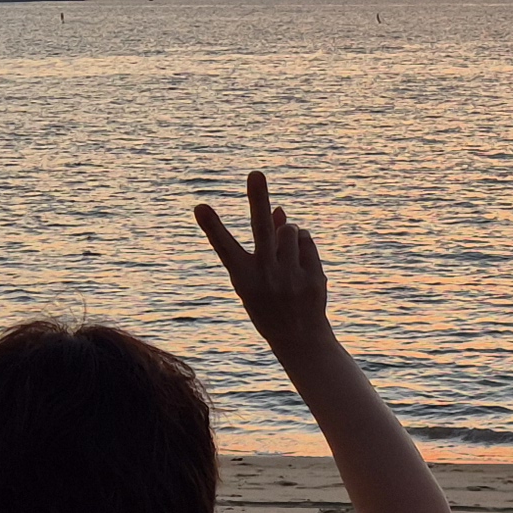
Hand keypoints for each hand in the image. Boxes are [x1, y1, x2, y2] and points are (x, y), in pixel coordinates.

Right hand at [194, 173, 331, 355]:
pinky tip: (299, 264)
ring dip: (288, 234)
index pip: (224, 246)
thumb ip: (266, 244)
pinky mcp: (312, 277)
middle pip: (262, 229)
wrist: (299, 338)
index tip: (199, 206)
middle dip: (258, 199)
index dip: (212, 226)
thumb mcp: (258, 278)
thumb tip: (279, 209)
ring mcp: (290, 276)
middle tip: (255, 174)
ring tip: (285, 257)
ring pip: (290, 230)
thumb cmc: (270, 305)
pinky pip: (306, 241)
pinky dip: (303, 244)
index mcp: (243, 278)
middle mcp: (265, 275)